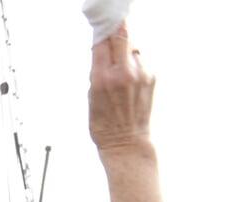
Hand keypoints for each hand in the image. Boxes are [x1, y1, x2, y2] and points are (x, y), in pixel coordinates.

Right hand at [89, 24, 154, 156]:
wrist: (126, 141)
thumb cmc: (104, 123)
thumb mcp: (91, 94)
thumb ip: (98, 68)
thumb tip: (103, 46)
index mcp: (103, 77)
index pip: (103, 40)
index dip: (102, 27)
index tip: (100, 20)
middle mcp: (123, 72)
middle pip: (122, 34)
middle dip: (116, 27)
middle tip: (112, 22)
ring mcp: (140, 74)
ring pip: (132, 46)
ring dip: (125, 48)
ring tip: (118, 61)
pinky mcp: (151, 77)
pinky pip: (140, 59)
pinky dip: (133, 60)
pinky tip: (128, 74)